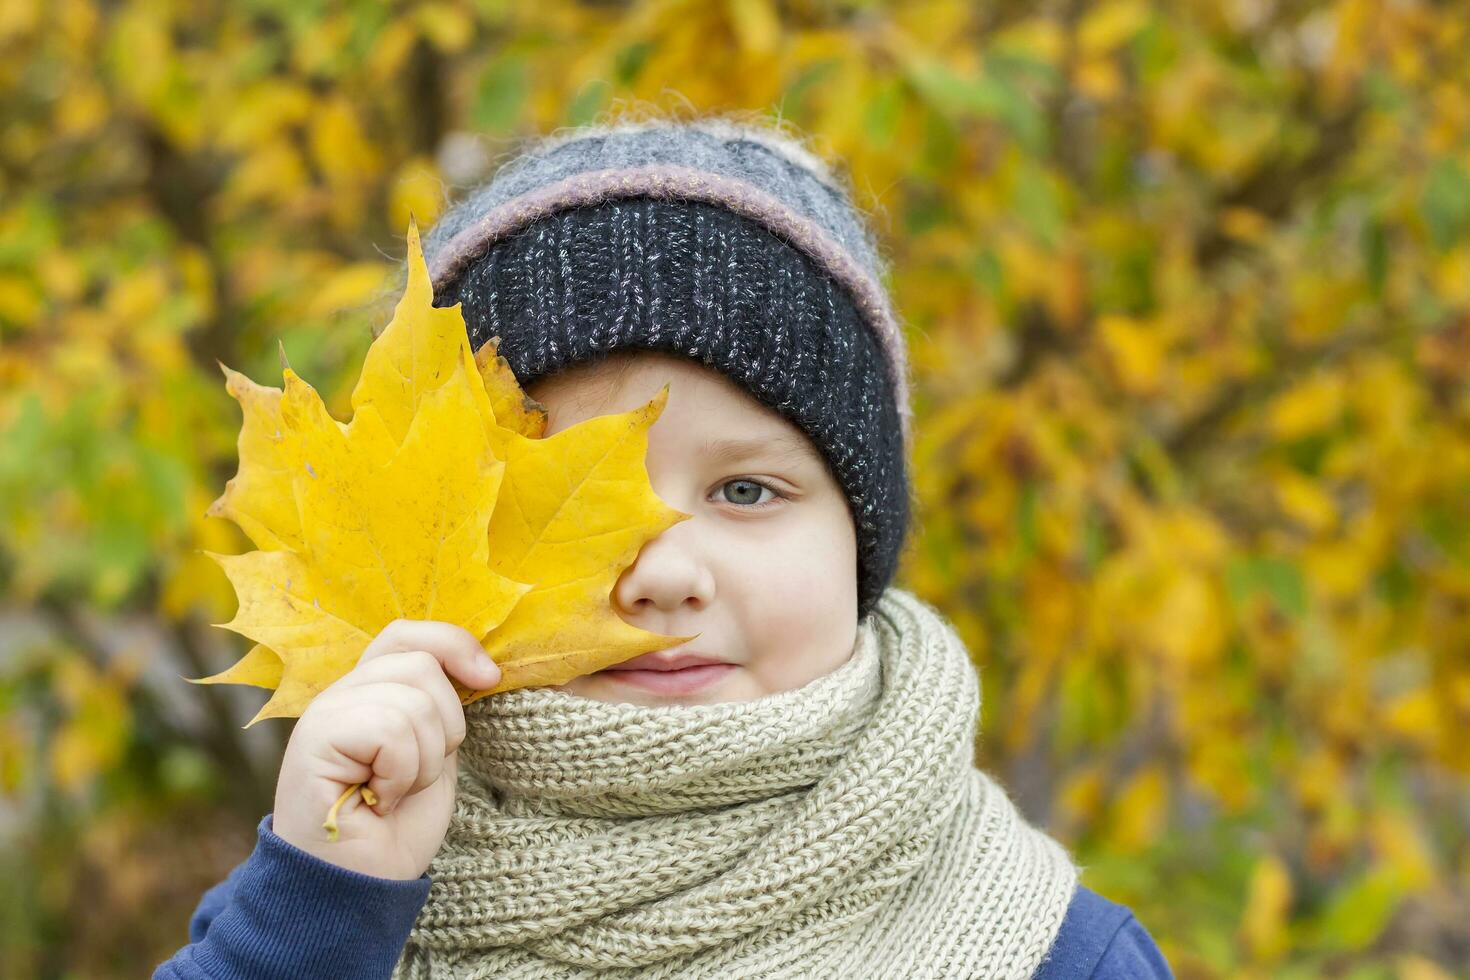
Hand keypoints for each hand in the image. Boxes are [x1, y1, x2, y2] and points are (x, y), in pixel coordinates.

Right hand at [271, 620, 500, 879]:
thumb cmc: (396, 827)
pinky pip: (391, 729)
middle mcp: (342, 693)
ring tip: (393, 793)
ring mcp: (325, 713)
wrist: (360, 886)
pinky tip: (379, 801)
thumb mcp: (432, 753)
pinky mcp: (315, 738)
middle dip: (445, 728)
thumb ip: (439, 706)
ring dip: (423, 761)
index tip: (490, 680)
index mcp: (368, 690)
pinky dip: (402, 774)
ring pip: (414, 701)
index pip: (409, 633)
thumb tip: (482, 665)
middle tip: (416, 775)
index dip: (455, 645)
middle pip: (422, 665)